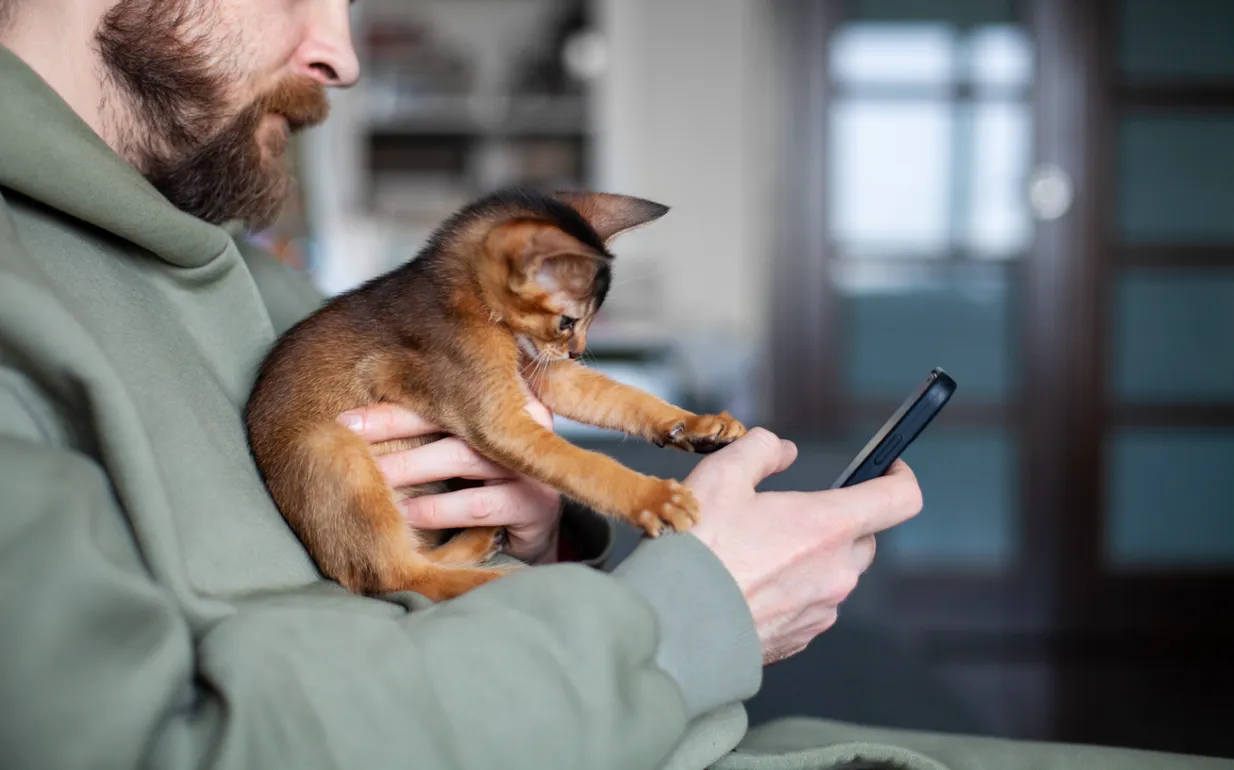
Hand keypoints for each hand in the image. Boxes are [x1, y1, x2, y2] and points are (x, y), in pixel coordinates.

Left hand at [338, 399, 563, 563]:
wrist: (529, 526)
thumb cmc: (482, 478)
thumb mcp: (459, 444)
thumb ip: (428, 422)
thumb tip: (353, 413)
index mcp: (502, 396)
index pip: (446, 391)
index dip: (392, 404)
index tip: (344, 419)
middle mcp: (524, 421)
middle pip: (455, 417)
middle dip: (395, 429)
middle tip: (350, 445)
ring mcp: (532, 462)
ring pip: (463, 458)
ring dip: (412, 469)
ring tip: (375, 482)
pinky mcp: (537, 504)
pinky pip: (480, 504)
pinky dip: (439, 509)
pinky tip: (409, 515)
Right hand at [685, 428, 922, 664]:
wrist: (673, 625)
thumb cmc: (698, 551)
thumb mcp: (722, 475)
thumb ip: (761, 450)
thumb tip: (782, 449)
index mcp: (829, 526)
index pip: (901, 498)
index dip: (899, 476)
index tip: (887, 468)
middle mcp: (837, 571)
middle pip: (863, 538)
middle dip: (836, 521)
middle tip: (787, 515)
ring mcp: (822, 611)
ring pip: (833, 574)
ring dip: (809, 559)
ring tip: (755, 554)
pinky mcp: (801, 638)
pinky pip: (811, 606)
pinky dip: (791, 592)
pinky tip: (748, 586)